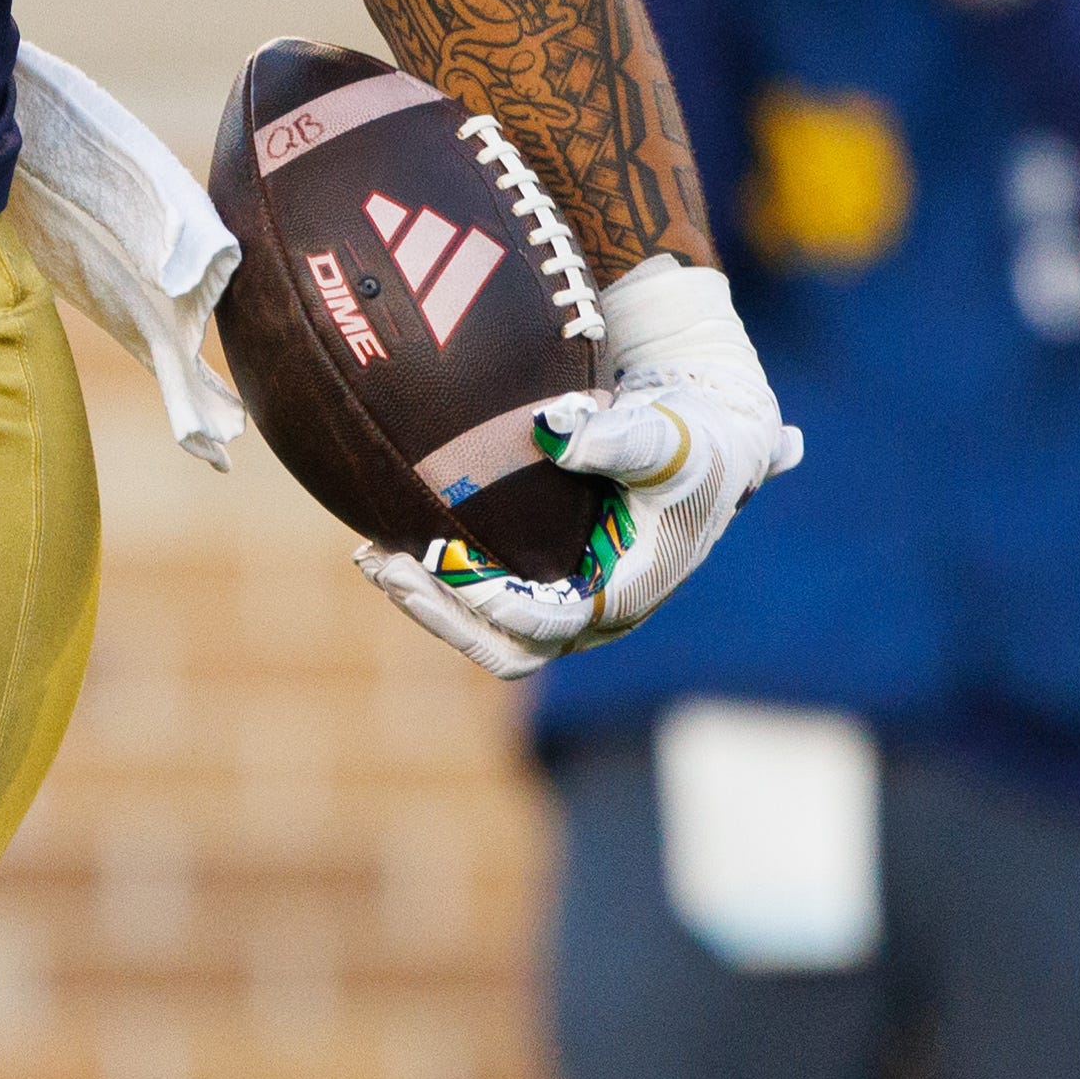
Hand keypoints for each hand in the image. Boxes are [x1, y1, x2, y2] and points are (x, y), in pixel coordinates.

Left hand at [370, 258, 798, 664]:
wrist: (708, 437)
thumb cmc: (696, 439)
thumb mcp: (669, 436)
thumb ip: (618, 438)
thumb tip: (551, 431)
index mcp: (624, 596)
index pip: (547, 624)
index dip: (494, 602)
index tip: (449, 562)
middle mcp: (589, 612)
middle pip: (504, 646)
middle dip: (442, 613)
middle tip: (388, 567)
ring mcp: (562, 599)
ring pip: (483, 628)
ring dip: (426, 597)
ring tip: (371, 555)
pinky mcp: (540, 575)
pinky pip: (479, 594)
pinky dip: (435, 572)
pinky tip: (388, 534)